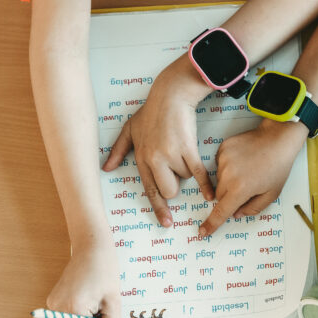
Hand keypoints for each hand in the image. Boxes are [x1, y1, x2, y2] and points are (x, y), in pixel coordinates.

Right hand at [46, 236, 121, 317]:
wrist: (91, 246)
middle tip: (103, 311)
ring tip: (96, 304)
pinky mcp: (53, 302)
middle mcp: (58, 308)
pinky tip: (88, 300)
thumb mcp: (115, 300)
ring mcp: (53, 305)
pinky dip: (80, 317)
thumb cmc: (105, 269)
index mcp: (73, 307)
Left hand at [103, 58, 214, 226]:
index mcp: (140, 158)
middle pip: (170, 190)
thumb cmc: (151, 111)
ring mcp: (170, 155)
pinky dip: (205, 185)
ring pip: (185, 177)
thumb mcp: (130, 129)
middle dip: (176, 184)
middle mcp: (154, 160)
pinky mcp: (187, 148)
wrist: (171, 95)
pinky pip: (198, 173)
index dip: (159, 208)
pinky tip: (210, 194)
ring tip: (182, 147)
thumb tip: (107, 168)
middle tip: (176, 166)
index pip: (149, 190)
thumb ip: (119, 150)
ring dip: (188, 168)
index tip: (166, 222)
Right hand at [199, 120, 307, 235]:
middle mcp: (228, 176)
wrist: (277, 138)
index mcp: (241, 189)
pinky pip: (220, 164)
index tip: (203, 232)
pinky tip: (243, 160)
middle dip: (230, 196)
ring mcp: (224, 160)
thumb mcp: (271, 194)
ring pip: (219, 180)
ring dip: (229, 180)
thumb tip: (236, 214)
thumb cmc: (278, 166)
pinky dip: (229, 166)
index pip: (221, 212)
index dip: (211, 224)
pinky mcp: (222, 149)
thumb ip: (253, 208)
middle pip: (220, 195)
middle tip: (248, 186)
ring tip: (248, 170)